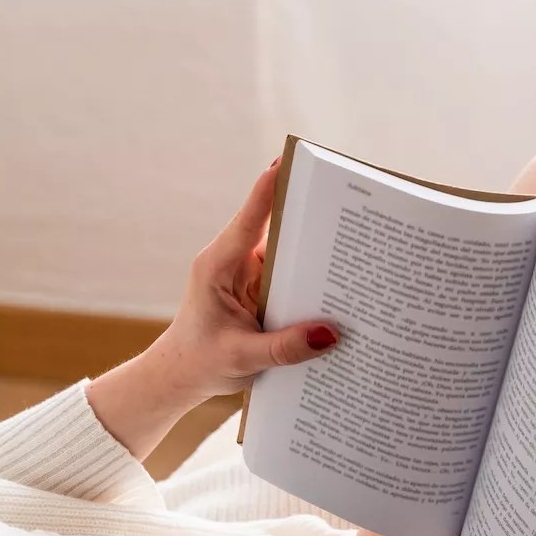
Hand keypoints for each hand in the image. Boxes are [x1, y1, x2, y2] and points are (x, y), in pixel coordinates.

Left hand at [141, 159, 339, 404]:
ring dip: (314, 247)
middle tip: (345, 199)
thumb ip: (285, 347)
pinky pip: (289, 273)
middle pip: (274, 227)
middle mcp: (233, 261)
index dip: (268, 188)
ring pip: (286, 250)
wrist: (180, 377)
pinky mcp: (260, 288)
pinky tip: (341, 279)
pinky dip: (311, 275)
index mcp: (218, 265)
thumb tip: (331, 334)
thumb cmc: (200, 363)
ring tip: (355, 238)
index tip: (287, 159)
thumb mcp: (243, 357)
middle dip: (307, 214)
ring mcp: (247, 273)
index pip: (248, 219)